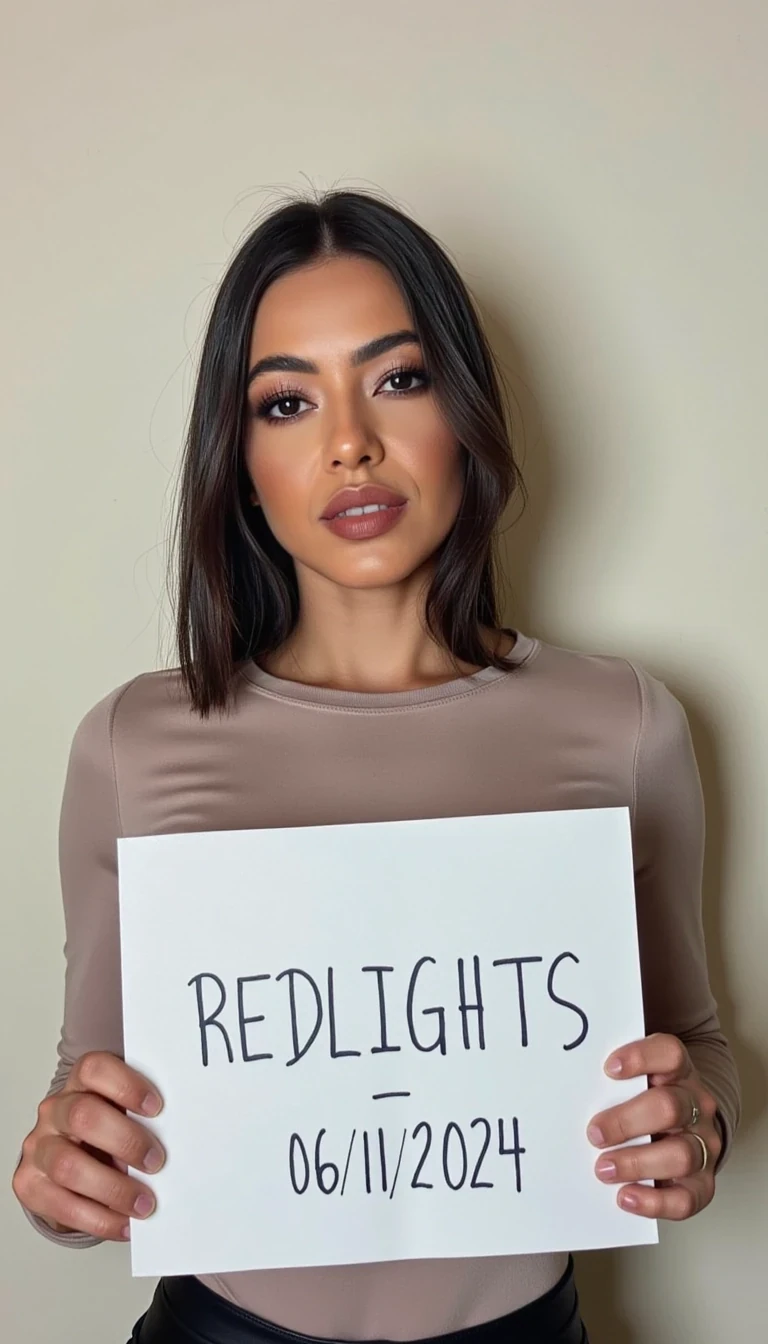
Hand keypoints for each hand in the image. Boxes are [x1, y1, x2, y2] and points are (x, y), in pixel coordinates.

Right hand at [12, 1051, 164, 1240]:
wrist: (67, 1163)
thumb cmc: (105, 1133)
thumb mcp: (122, 1114)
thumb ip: (143, 1116)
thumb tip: (183, 1135)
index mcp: (81, 1083)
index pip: (95, 1068)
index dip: (126, 1085)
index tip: (157, 1107)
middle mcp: (56, 1110)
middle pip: (82, 1116)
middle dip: (125, 1141)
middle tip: (156, 1162)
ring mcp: (40, 1147)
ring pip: (68, 1165)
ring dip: (113, 1188)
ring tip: (144, 1203)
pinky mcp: (30, 1185)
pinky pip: (63, 1206)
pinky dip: (99, 1219)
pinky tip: (124, 1223)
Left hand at [587, 1032, 719, 1219]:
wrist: (683, 1129)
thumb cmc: (646, 1100)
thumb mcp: (636, 1080)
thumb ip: (611, 1077)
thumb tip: (566, 1075)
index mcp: (678, 1073)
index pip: (670, 1054)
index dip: (642, 1057)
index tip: (608, 1068)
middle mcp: (696, 1106)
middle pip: (669, 1107)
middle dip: (626, 1121)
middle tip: (593, 1133)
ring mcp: (703, 1145)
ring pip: (681, 1154)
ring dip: (637, 1163)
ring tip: (603, 1168)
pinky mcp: (701, 1184)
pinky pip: (686, 1199)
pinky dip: (654, 1202)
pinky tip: (625, 1197)